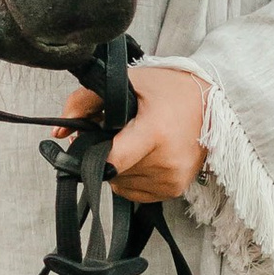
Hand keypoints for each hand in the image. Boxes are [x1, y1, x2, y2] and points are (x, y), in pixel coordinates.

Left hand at [60, 61, 208, 202]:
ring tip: (135, 141)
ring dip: (119, 167)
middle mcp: (166, 162)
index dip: (94, 154)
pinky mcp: (175, 190)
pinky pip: (136, 192)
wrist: (215, 103)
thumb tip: (58, 131)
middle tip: (118, 132)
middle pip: (112, 171)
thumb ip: (84, 101)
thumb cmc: (169, 89)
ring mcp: (172, 180)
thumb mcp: (127, 82)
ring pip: (121, 184)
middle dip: (106, 154)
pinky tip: (145, 155)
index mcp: (155, 133)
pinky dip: (132, 176)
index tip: (92, 141)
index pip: (111, 161)